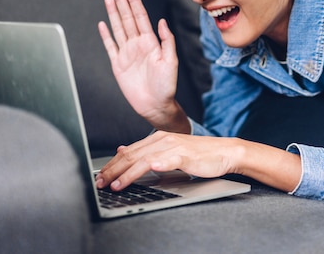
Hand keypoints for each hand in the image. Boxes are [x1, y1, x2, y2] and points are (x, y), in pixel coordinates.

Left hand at [95, 131, 301, 193]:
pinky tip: (152, 168)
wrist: (224, 151)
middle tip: (100, 184)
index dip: (111, 165)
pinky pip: (170, 159)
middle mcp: (163, 140)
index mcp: (157, 138)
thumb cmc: (198, 155)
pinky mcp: (186, 155)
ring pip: (146, 159)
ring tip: (118, 184)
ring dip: (129, 173)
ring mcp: (174, 146)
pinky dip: (159, 164)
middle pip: (132, 156)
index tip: (98, 177)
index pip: (128, 152)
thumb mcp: (168, 150)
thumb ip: (146, 150)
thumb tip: (122, 150)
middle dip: (113, 171)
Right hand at [98, 0, 188, 131]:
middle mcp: (137, 45)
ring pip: (118, 28)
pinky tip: (103, 24)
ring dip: (113, 13)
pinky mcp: (118, 64)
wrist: (155, 105)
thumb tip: (162, 22)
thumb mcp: (171, 62)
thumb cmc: (166, 86)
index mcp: (150, 42)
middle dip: (121, 2)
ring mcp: (127, 53)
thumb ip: (167, 41)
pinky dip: (106, 35)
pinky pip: (110, 46)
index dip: (134, 2)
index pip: (140, 17)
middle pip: (127, 18)